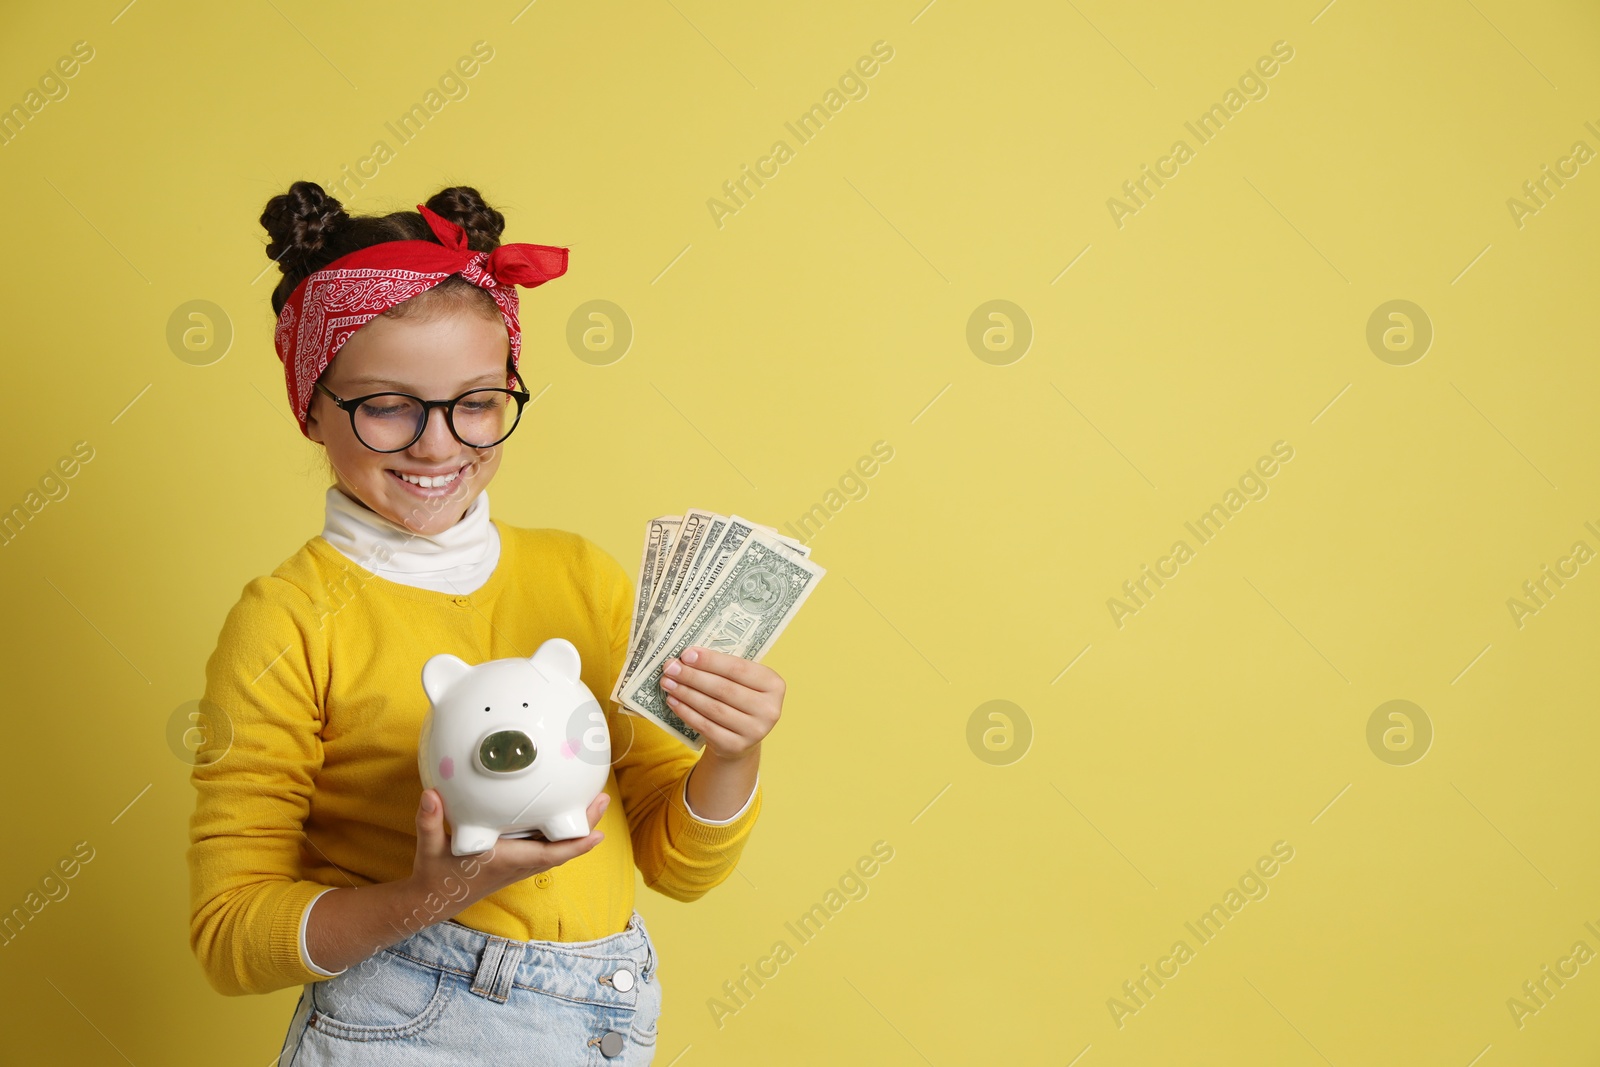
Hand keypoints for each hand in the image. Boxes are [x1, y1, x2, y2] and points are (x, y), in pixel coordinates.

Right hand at [405, 788, 609, 925]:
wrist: (434, 899)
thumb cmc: (435, 874)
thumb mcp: (429, 847)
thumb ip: (429, 821)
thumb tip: (430, 794)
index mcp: (506, 860)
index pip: (548, 855)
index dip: (575, 846)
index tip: (598, 834)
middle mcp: (519, 864)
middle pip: (562, 847)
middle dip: (585, 826)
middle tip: (603, 798)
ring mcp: (520, 863)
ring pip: (557, 846)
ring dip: (577, 827)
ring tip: (594, 801)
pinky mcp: (516, 859)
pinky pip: (546, 845)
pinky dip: (561, 831)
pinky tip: (566, 812)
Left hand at [658, 646, 783, 759]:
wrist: (742, 737)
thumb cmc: (739, 699)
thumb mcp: (742, 681)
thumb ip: (722, 668)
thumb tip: (687, 656)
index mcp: (774, 685)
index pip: (738, 669)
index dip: (710, 661)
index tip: (686, 654)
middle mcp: (769, 709)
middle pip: (723, 689)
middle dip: (693, 676)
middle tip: (670, 667)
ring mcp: (754, 731)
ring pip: (712, 708)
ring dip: (686, 693)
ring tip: (667, 682)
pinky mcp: (736, 746)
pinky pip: (705, 726)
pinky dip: (686, 712)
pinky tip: (673, 701)